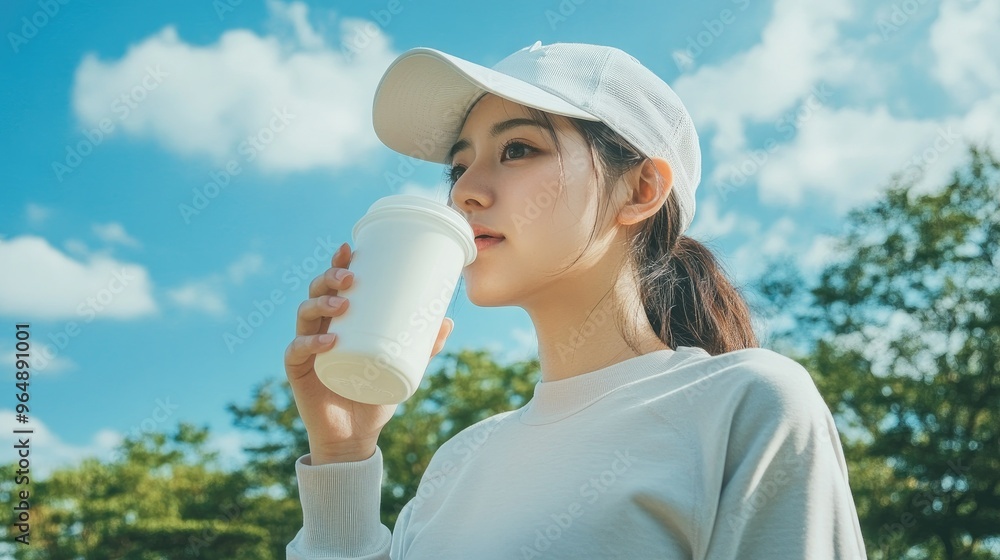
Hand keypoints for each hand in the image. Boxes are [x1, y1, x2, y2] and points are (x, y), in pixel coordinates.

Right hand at [283, 242, 454, 463]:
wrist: (355, 436)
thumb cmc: (375, 394)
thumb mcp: (403, 367)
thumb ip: (423, 346)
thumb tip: (448, 321)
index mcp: (340, 322)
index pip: (333, 285)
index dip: (336, 263)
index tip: (349, 248)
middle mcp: (319, 329)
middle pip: (316, 292)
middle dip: (329, 278)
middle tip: (351, 277)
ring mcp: (306, 349)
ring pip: (304, 315)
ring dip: (321, 304)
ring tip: (342, 305)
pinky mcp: (298, 372)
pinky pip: (296, 352)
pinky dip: (309, 344)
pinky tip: (326, 342)